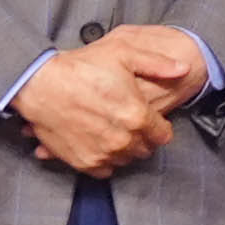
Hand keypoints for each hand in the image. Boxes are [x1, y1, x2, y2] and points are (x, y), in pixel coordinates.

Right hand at [18, 22, 204, 173]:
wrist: (41, 85)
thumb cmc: (82, 67)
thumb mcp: (123, 54)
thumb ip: (157, 64)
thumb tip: (184, 69)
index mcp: (138, 116)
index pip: (163, 135)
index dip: (159, 126)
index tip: (150, 118)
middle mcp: (123, 141)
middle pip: (145, 149)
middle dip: (142, 137)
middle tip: (128, 120)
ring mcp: (103, 154)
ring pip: (126, 160)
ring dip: (124, 148)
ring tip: (111, 129)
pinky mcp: (83, 163)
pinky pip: (105, 170)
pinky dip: (104, 159)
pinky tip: (96, 140)